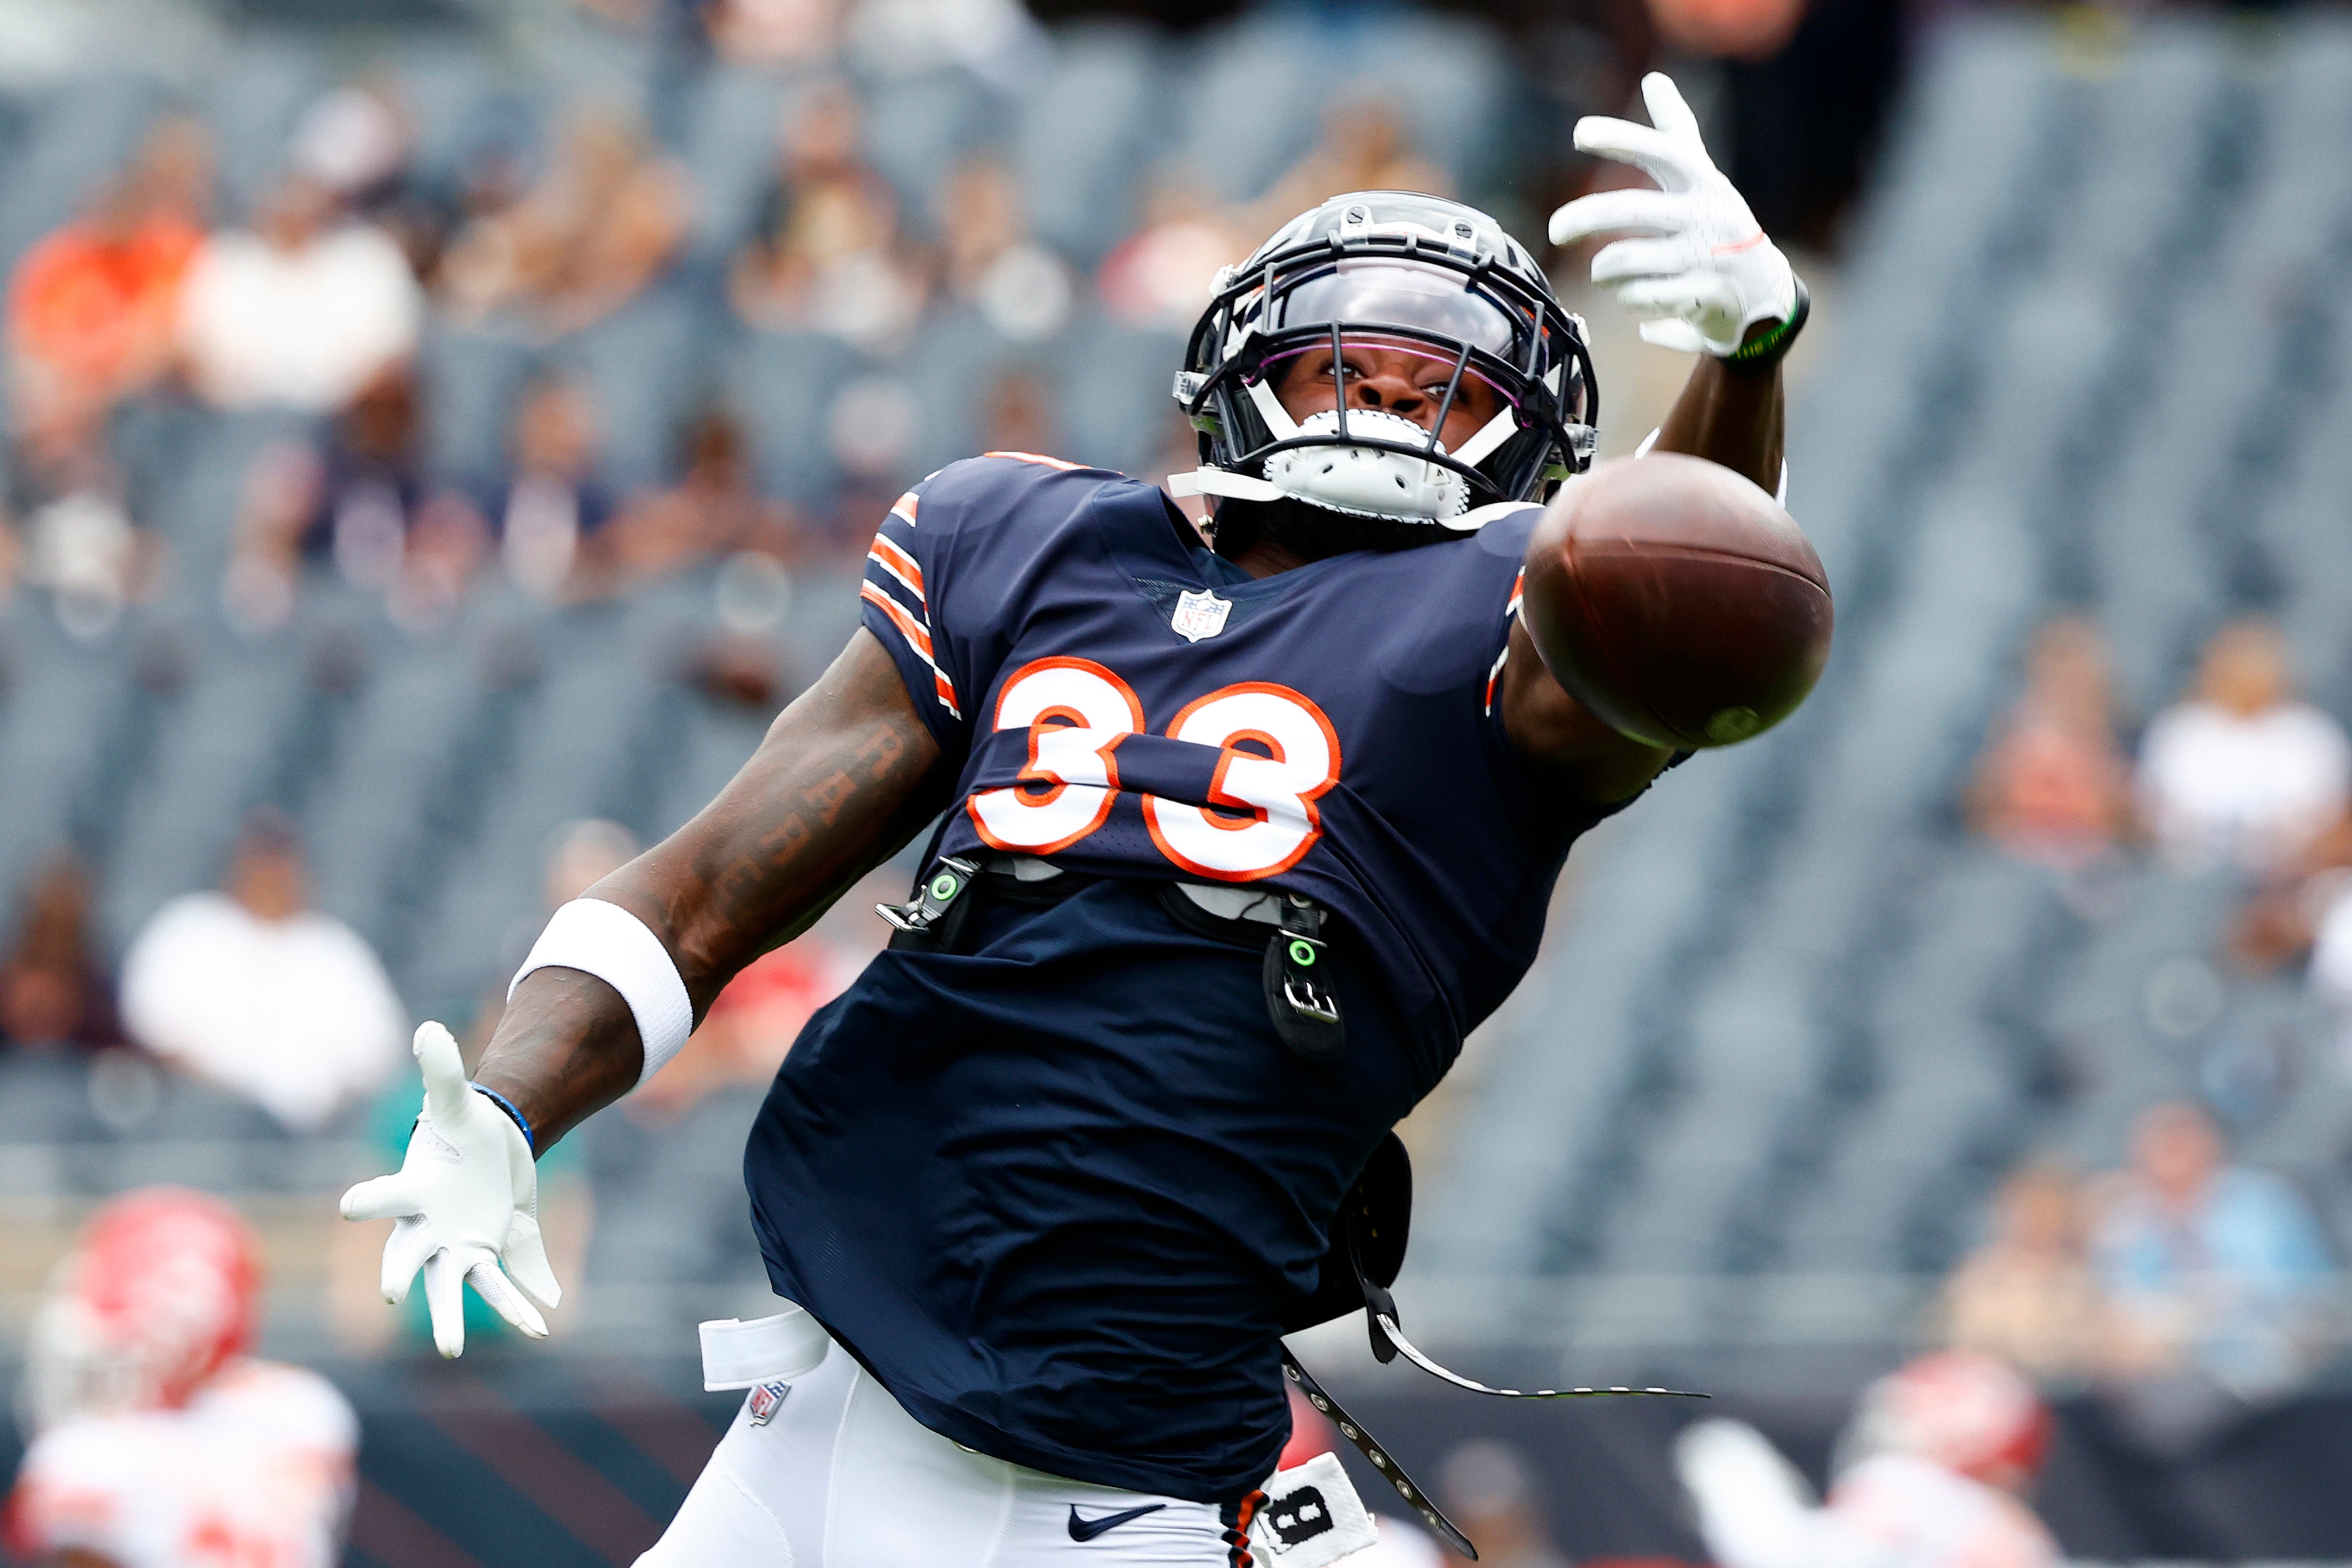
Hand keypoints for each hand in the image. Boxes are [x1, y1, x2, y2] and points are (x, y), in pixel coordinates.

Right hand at [340, 1022, 560, 1356]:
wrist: (491, 1150)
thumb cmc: (463, 1126)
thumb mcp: (456, 1099)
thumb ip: (441, 1070)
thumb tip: (428, 1028)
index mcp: (414, 1189)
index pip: (386, 1194)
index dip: (369, 1199)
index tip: (347, 1205)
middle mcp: (427, 1228)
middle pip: (409, 1255)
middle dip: (403, 1274)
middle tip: (393, 1294)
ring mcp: (456, 1247)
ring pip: (454, 1287)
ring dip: (454, 1317)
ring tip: (453, 1351)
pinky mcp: (489, 1255)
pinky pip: (503, 1283)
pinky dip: (522, 1301)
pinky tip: (540, 1323)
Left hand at [1548, 73, 1796, 356]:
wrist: (1765, 292)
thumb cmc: (1721, 225)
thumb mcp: (1704, 177)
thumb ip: (1677, 132)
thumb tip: (1655, 78)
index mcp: (1703, 181)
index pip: (1661, 151)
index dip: (1620, 139)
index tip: (1579, 133)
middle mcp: (1707, 215)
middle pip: (1631, 210)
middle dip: (1583, 217)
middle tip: (1554, 230)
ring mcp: (1707, 257)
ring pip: (1627, 260)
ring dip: (1604, 270)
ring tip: (1604, 272)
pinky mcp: (1703, 297)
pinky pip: (1641, 297)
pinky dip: (1627, 297)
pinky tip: (1632, 295)